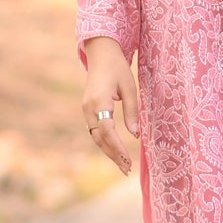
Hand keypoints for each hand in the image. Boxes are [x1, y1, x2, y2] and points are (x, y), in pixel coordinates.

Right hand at [81, 36, 138, 174]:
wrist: (100, 53)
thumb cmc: (118, 68)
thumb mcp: (130, 87)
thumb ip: (132, 111)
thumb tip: (136, 135)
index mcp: (99, 100)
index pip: (107, 130)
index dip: (117, 147)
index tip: (128, 160)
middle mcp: (88, 107)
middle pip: (99, 138)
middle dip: (113, 155)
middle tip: (127, 169)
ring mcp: (85, 109)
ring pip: (96, 136)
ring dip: (108, 151)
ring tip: (123, 165)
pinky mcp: (87, 109)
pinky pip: (95, 130)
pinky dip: (105, 142)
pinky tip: (115, 151)